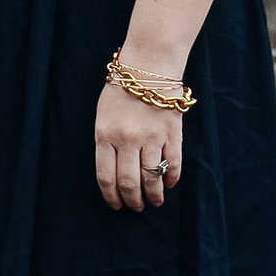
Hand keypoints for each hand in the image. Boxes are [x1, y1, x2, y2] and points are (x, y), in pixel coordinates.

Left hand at [94, 80, 183, 213]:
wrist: (148, 68)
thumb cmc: (121, 91)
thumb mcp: (102, 116)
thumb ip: (106, 143)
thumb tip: (114, 174)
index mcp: (105, 135)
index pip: (106, 176)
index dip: (111, 196)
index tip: (116, 206)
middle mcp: (127, 140)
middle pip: (129, 182)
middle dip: (133, 201)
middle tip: (137, 207)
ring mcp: (151, 138)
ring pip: (152, 178)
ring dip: (154, 195)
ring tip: (155, 202)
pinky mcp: (172, 134)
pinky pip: (173, 164)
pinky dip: (172, 178)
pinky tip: (170, 184)